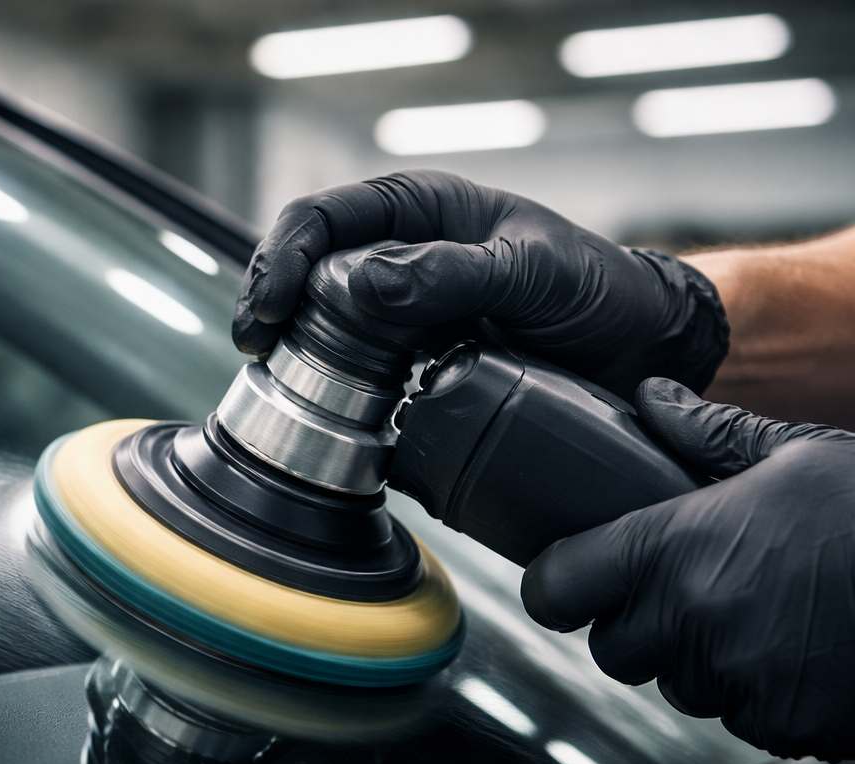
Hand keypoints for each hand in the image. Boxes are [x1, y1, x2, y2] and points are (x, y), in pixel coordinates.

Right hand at [232, 170, 727, 397]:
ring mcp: (399, 319)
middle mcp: (397, 261)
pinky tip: (325, 416)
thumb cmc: (595, 290)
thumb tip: (359, 285)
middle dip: (271, 308)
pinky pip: (354, 381)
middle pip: (304, 274)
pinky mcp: (410, 371)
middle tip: (259, 351)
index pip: (321, 218)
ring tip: (281, 384)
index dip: (282, 258)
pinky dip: (332, 398)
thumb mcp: (530, 271)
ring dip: (294, 356)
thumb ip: (451, 273)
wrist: (639, 351)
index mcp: (418, 212)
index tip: (274, 308)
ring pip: (319, 330)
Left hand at [522, 379, 854, 761]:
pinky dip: (759, 694)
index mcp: (674, 546)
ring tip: (764, 613)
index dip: (559, 585)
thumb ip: (709, 434)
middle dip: (641, 625)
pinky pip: (740, 718)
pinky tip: (801, 650)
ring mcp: (736, 678)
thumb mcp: (797, 453)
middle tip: (692, 590)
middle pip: (613, 648)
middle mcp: (692, 617)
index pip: (556, 586)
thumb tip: (652, 399)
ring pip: (678, 686)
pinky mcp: (782, 722)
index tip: (571, 580)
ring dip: (703, 659)